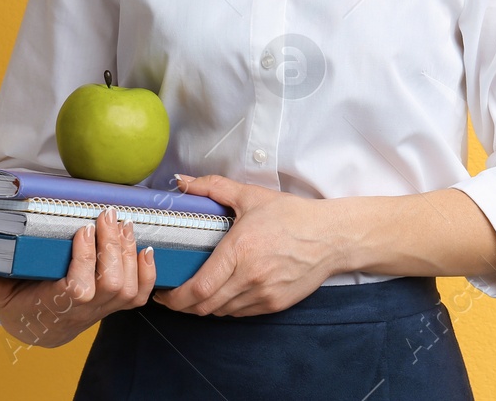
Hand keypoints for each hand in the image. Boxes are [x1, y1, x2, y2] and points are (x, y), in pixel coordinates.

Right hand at [0, 207, 155, 347]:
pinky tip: (144, 248)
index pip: (79, 286)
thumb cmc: (25, 304)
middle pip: (112, 282)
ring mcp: (106, 307)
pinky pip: (141, 293)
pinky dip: (148, 272)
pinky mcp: (118, 303)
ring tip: (122, 222)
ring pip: (129, 285)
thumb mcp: (3, 296)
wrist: (45, 327)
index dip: (86, 259)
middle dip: (112, 246)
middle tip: (107, 215)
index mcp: (58, 304)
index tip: (83, 229)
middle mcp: (87, 308)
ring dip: (128, 251)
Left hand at [152, 174, 341, 316]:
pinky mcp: (275, 304)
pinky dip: (227, 307)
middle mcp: (250, 277)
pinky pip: (240, 313)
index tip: (164, 293)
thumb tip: (183, 182)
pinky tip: (225, 293)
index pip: (198, 288)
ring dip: (205, 306)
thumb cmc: (293, 216)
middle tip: (174, 296)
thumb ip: (213, 188)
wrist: (331, 237)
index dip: (175, 297)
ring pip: (221, 312)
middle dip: (184, 305)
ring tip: (198, 293)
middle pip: (204, 306)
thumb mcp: (252, 196)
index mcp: (240, 250)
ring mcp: (263, 294)